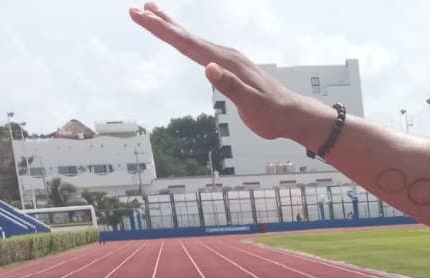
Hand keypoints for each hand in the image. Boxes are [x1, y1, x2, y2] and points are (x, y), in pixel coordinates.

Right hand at [129, 3, 315, 141]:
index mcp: (227, 63)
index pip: (188, 44)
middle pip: (187, 36)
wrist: (293, 114)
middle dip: (161, 23)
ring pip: (193, 39)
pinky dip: (187, 40)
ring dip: (171, 26)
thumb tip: (209, 69)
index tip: (141, 15)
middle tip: (136, 9)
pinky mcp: (230, 66)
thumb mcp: (253, 106)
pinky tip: (183, 39)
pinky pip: (202, 48)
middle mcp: (226, 56)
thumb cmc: (274, 114)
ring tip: (152, 12)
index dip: (162, 30)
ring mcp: (228, 59)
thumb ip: (231, 88)